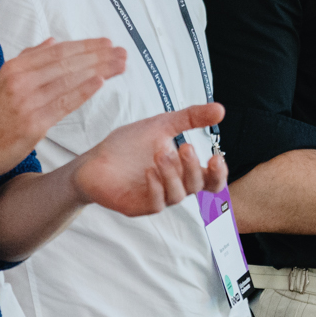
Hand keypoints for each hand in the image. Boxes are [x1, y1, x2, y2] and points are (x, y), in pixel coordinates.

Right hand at [0, 37, 126, 184]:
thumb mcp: (2, 81)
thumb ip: (28, 60)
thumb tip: (52, 43)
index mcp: (14, 68)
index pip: (57, 51)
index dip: (85, 46)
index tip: (106, 44)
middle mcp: (20, 80)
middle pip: (67, 62)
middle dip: (98, 56)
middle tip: (121, 53)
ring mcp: (26, 100)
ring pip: (68, 79)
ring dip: (98, 69)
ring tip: (119, 65)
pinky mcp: (32, 123)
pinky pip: (63, 103)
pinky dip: (82, 91)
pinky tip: (100, 82)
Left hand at [70, 104, 225, 215]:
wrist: (95, 160)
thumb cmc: (129, 145)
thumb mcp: (162, 125)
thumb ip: (190, 118)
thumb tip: (221, 109)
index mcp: (183, 170)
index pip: (211, 181)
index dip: (218, 174)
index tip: (215, 157)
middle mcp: (174, 187)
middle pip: (197, 186)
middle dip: (193, 167)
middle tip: (184, 146)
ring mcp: (158, 198)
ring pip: (178, 195)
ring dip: (173, 174)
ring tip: (161, 154)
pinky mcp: (139, 206)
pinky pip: (156, 203)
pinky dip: (156, 187)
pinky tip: (149, 171)